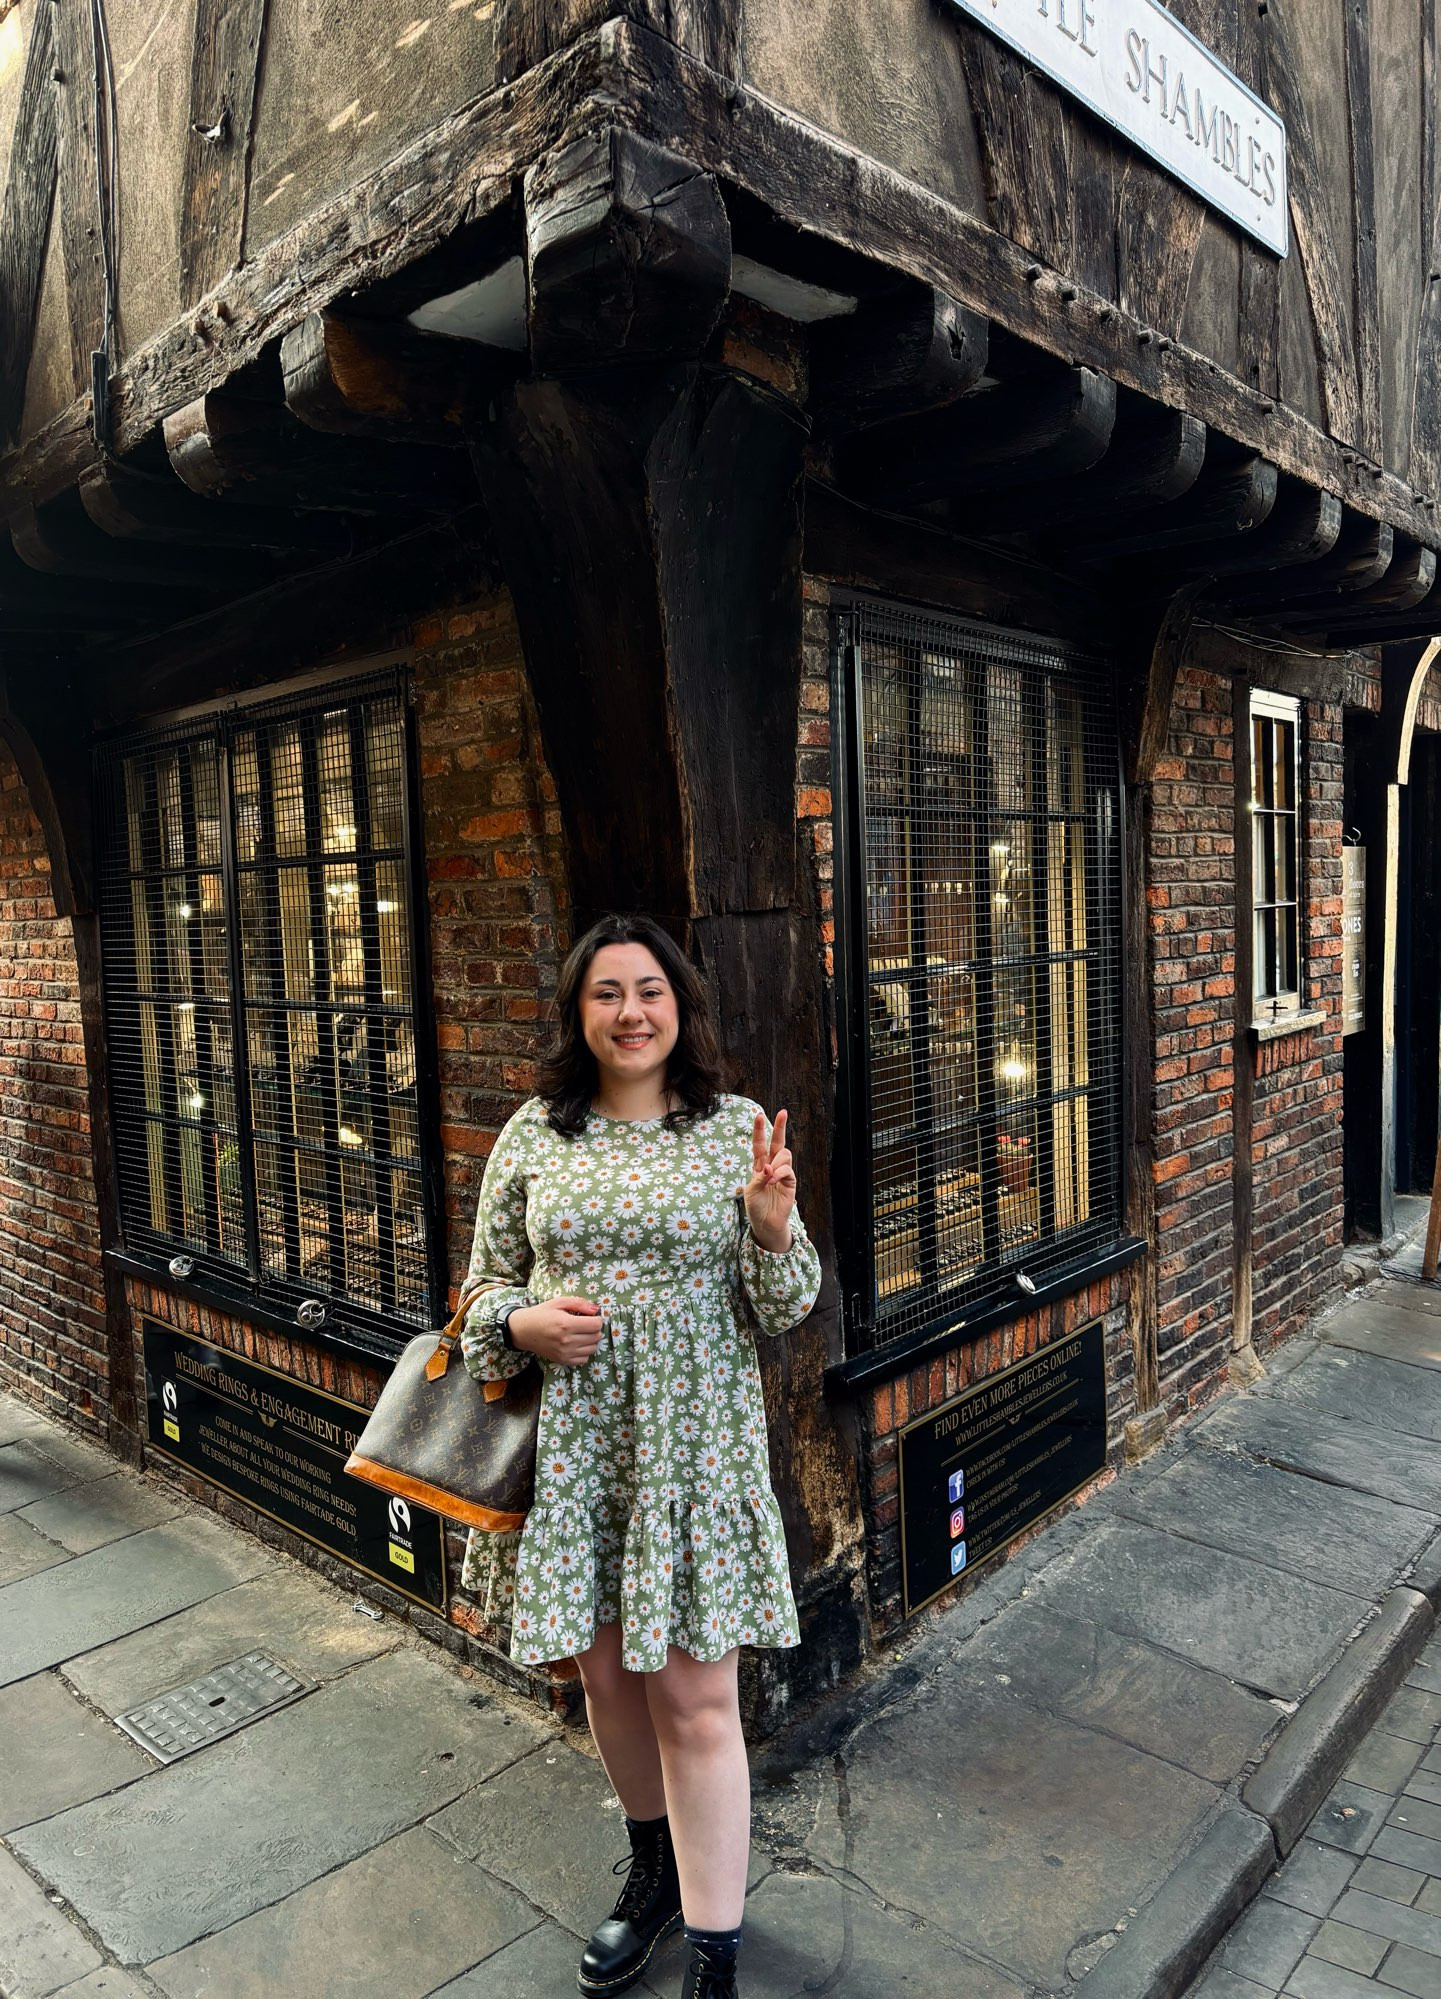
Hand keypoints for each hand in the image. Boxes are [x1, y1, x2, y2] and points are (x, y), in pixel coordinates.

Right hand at [507, 1296, 603, 1365]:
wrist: (523, 1330)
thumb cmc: (541, 1314)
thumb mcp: (559, 1302)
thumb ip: (579, 1303)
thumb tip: (596, 1309)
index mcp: (566, 1324)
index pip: (596, 1325)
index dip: (596, 1319)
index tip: (590, 1316)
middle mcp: (567, 1341)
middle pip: (596, 1337)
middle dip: (595, 1329)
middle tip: (586, 1324)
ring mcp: (565, 1353)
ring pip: (592, 1348)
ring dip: (591, 1340)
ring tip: (581, 1333)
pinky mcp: (563, 1361)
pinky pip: (584, 1359)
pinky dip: (584, 1351)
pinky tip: (577, 1344)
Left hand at [736, 1108, 795, 1254]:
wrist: (766, 1223)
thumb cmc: (756, 1206)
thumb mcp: (751, 1191)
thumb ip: (758, 1177)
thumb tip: (768, 1167)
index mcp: (759, 1165)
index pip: (759, 1144)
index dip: (759, 1130)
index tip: (758, 1115)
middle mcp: (772, 1166)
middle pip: (777, 1142)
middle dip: (780, 1127)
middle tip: (783, 1112)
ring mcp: (782, 1173)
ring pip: (785, 1154)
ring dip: (776, 1162)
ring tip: (768, 1175)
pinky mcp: (790, 1182)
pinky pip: (788, 1170)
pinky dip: (779, 1172)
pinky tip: (772, 1180)